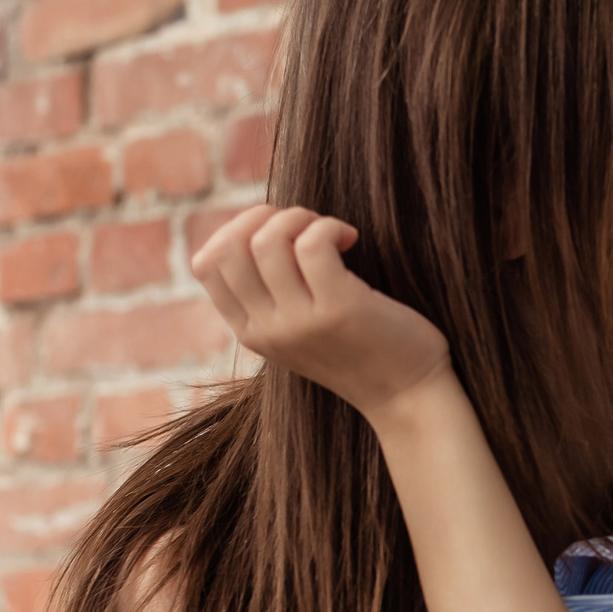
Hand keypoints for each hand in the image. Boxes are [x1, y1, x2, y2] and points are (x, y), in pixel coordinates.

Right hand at [191, 204, 452, 418]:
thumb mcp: (296, 329)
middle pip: (229, 246)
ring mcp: (298, 323)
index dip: (238, 228)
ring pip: (267, 240)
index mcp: (249, 332)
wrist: (406, 395)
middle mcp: (265, 330)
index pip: (206, 263)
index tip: (278, 232)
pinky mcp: (336, 311)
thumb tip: (259, 226)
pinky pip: (312, 243)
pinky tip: (351, 238)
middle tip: (305, 226)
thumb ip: (270, 294)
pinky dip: (330, 226)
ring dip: (301, 217)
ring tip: (331, 233)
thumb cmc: (357, 348)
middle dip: (264, 216)